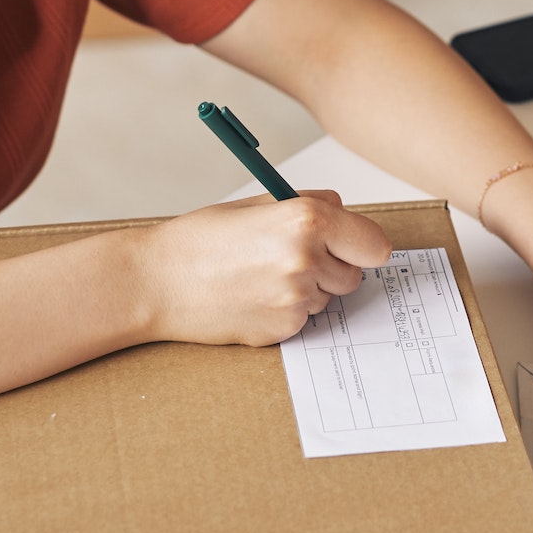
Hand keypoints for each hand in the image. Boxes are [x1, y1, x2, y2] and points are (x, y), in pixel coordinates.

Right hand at [131, 192, 392, 346]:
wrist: (157, 281)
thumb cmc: (201, 238)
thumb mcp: (258, 203)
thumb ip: (309, 204)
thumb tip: (345, 211)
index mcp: (306, 220)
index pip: (375, 245)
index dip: (362, 245)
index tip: (351, 246)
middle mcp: (307, 260)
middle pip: (354, 274)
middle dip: (332, 267)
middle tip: (289, 256)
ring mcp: (296, 299)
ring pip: (327, 298)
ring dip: (308, 289)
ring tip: (261, 275)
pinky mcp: (283, 330)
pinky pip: (303, 320)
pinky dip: (285, 310)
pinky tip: (251, 297)